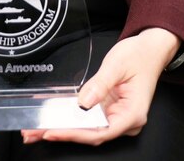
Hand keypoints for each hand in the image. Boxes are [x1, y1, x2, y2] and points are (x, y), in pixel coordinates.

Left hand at [21, 28, 179, 145]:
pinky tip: (51, 118)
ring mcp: (117, 117)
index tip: (52, 131)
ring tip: (34, 130)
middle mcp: (125, 121)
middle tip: (33, 133)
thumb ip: (100, 84)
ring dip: (62, 128)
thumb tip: (83, 102)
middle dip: (62, 133)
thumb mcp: (117, 65)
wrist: (150, 49)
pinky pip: (88, 118)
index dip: (74, 134)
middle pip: (90, 134)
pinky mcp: (109, 110)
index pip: (100, 132)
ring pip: (87, 129)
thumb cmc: (139, 55)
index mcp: (132, 114)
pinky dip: (70, 118)